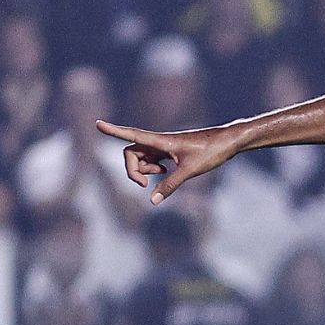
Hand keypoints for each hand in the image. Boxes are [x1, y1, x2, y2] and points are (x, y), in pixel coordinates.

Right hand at [95, 120, 240, 203]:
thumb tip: (152, 201)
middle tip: (146, 184)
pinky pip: (151, 160)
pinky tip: (167, 172)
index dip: (113, 131)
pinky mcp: (170, 151)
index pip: (131, 135)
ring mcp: (163, 146)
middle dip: (132, 169)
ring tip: (162, 174)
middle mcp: (158, 141)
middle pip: (130, 152)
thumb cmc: (211, 151)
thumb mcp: (190, 171)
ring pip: (140, 157)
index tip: (96, 123)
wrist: (228, 142)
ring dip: (144, 170)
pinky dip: (153, 169)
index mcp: (161, 140)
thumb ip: (170, 186)